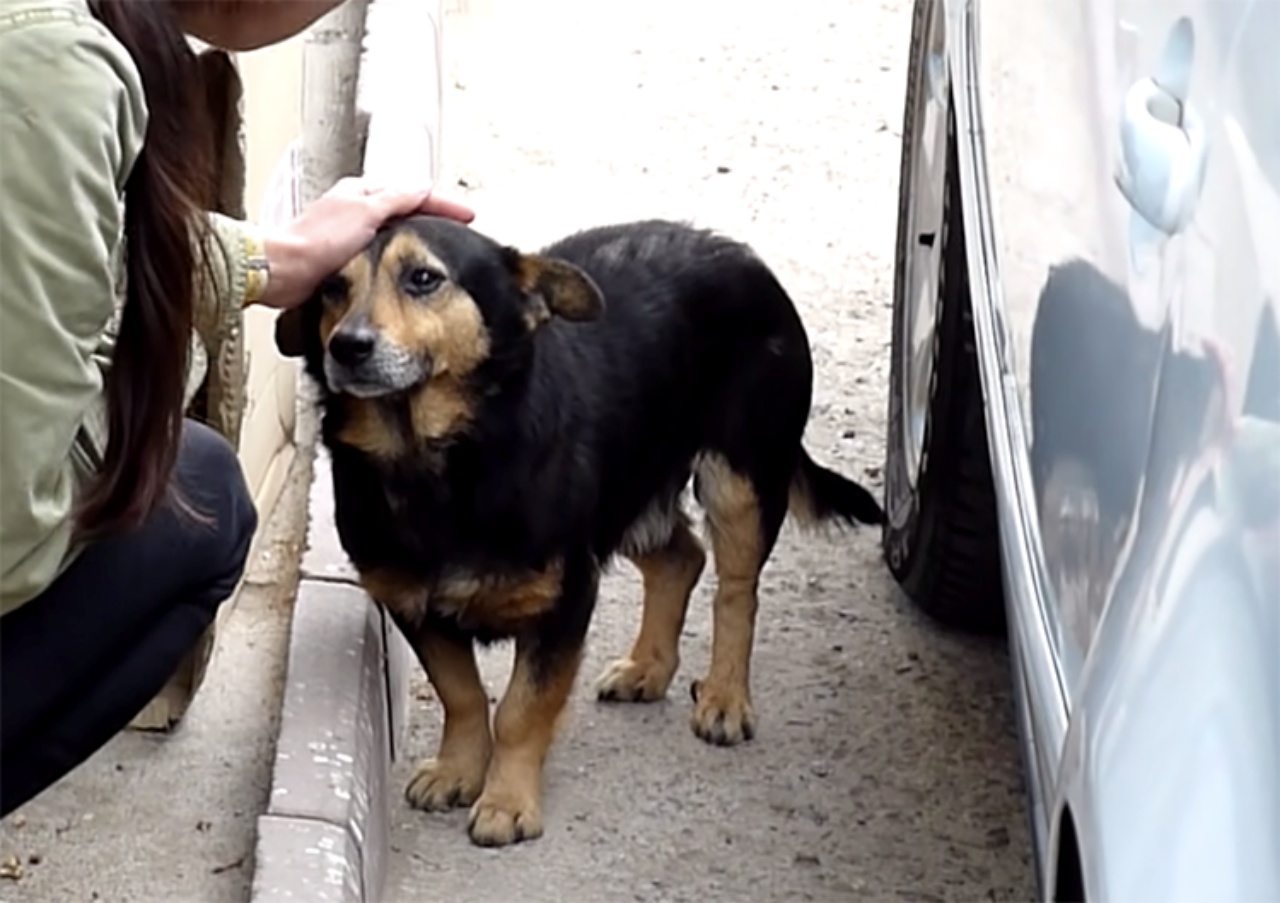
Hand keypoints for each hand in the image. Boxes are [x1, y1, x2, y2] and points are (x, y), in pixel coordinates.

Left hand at [260, 177, 474, 309]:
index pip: (415, 193)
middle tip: (461, 230)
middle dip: (435, 218)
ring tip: (443, 246)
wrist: (286, 272)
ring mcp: (354, 233)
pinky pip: (385, 252)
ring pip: (397, 231)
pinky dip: (403, 256)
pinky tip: (412, 267)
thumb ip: (399, 199)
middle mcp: (358, 208)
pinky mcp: (349, 257)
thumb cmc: (316, 241)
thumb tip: (425, 189)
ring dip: (420, 236)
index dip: (445, 205)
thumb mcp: (367, 211)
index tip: (469, 216)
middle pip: (407, 209)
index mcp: (363, 190)